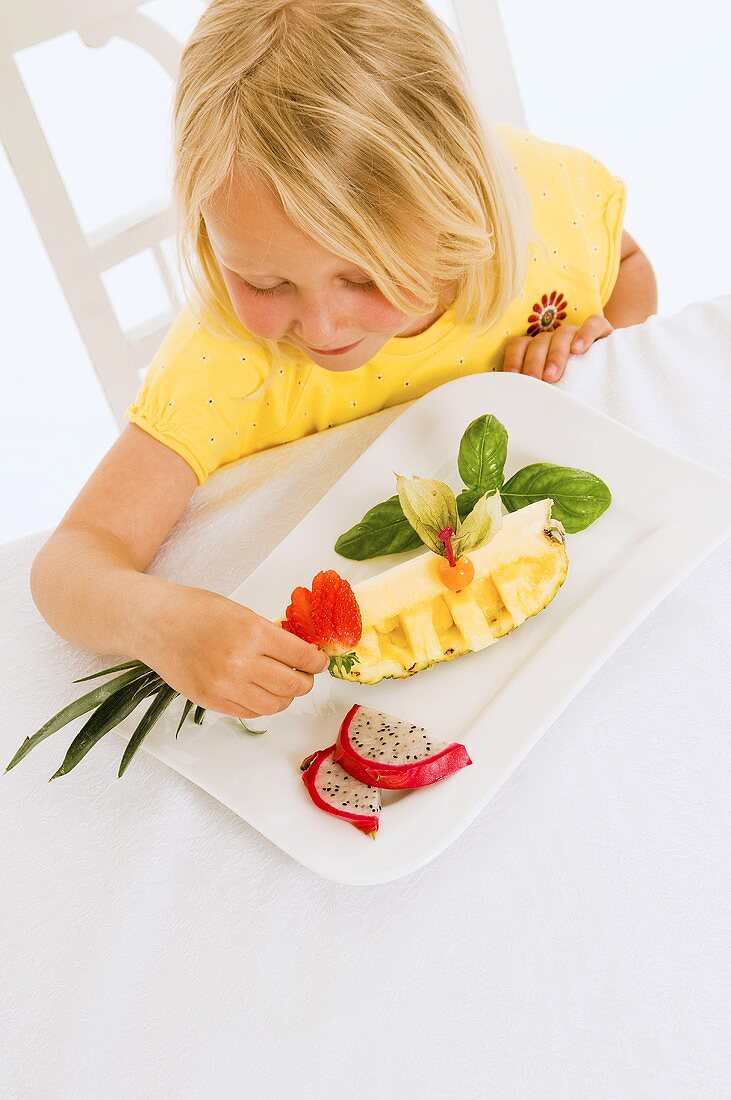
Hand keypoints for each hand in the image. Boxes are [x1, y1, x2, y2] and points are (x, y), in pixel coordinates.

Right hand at [137, 582, 328, 718]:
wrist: (152, 622)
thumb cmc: (194, 610)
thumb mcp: (240, 611)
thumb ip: (269, 633)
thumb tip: (299, 652)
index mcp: (253, 632)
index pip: (302, 656)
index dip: (317, 661)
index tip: (319, 661)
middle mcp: (240, 662)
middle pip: (293, 685)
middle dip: (305, 681)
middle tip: (306, 674)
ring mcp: (224, 685)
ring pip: (274, 705)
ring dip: (286, 697)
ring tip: (284, 685)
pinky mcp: (210, 701)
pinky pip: (249, 712)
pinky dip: (262, 705)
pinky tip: (260, 691)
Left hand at [502, 315, 613, 383]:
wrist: (609, 376)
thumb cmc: (574, 386)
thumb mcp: (553, 389)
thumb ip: (537, 390)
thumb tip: (518, 406)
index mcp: (538, 348)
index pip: (520, 345)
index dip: (514, 358)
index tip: (513, 376)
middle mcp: (554, 338)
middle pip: (540, 341)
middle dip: (535, 361)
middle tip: (536, 381)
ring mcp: (576, 333)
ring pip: (562, 334)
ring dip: (556, 354)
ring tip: (553, 375)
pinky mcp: (601, 330)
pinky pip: (593, 324)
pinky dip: (585, 334)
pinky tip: (579, 349)